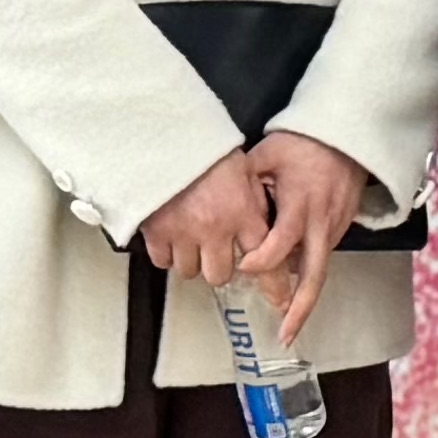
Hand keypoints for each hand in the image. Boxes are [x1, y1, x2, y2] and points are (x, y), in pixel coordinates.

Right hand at [138, 145, 267, 290]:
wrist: (164, 136)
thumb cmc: (206, 150)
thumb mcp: (244, 172)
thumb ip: (254, 205)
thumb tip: (262, 231)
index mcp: (242, 212)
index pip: (265, 259)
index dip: (274, 285)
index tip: (281, 301)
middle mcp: (215, 228)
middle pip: (220, 275)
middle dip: (219, 265)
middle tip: (215, 249)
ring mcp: (183, 233)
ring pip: (191, 272)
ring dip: (192, 259)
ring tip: (190, 237)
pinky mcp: (156, 233)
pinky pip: (163, 261)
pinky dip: (166, 253)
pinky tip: (170, 235)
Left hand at [238, 131, 367, 338]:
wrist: (348, 136)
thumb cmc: (304, 143)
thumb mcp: (268, 153)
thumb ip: (244, 178)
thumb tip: (216, 197)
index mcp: (299, 205)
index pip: (280, 244)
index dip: (261, 260)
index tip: (242, 267)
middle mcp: (319, 223)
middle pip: (313, 276)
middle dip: (300, 308)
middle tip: (285, 334)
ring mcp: (334, 229)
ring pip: (318, 271)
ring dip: (304, 298)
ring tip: (288, 324)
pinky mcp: (341, 228)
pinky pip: (322, 256)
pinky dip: (308, 274)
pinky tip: (293, 286)